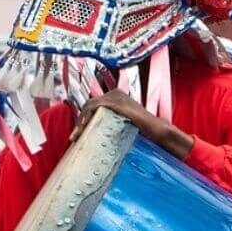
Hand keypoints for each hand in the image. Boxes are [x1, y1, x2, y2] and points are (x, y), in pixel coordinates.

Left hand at [71, 90, 193, 158]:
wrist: (156, 131)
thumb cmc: (144, 131)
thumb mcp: (124, 124)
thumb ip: (115, 124)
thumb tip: (101, 137)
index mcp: (118, 96)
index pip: (94, 105)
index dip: (84, 118)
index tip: (78, 135)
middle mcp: (116, 93)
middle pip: (90, 106)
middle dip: (80, 121)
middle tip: (75, 137)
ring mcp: (116, 96)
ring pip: (89, 106)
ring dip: (80, 121)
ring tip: (76, 136)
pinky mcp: (116, 103)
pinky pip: (93, 106)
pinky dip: (84, 117)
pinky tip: (81, 129)